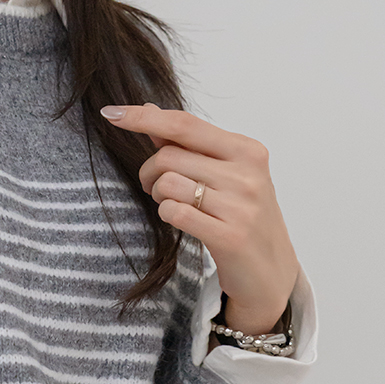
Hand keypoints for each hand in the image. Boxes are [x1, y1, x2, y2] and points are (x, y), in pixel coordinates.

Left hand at [105, 102, 301, 335]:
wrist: (271, 272)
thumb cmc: (244, 216)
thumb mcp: (227, 174)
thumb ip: (190, 145)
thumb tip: (150, 112)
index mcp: (247, 150)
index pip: (185, 124)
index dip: (144, 117)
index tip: (113, 113)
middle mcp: (247, 174)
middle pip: (169, 155)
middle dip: (149, 171)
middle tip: (153, 187)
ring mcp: (241, 205)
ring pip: (168, 182)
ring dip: (157, 194)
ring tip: (170, 203)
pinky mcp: (230, 236)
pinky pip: (175, 212)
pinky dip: (167, 213)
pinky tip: (180, 219)